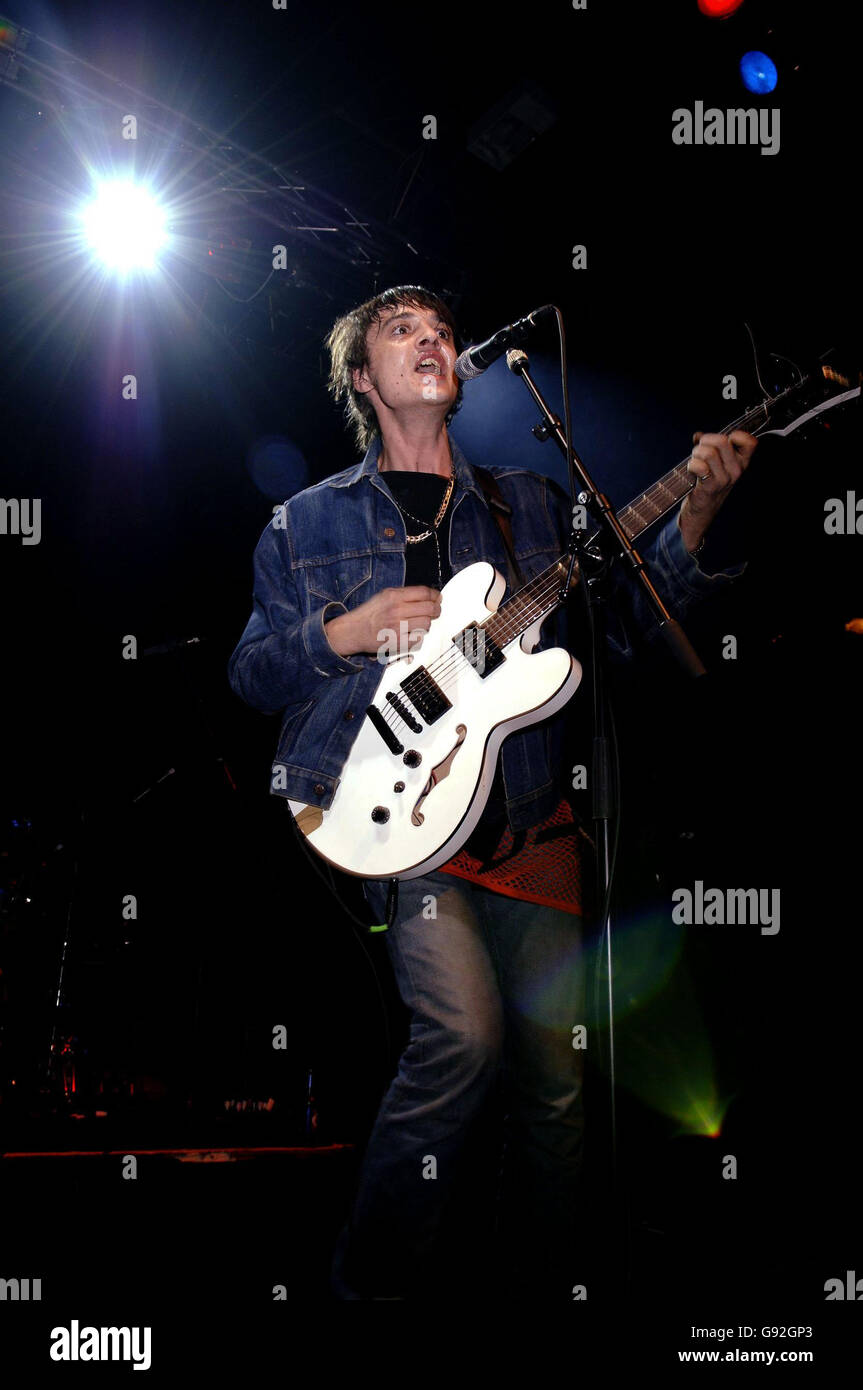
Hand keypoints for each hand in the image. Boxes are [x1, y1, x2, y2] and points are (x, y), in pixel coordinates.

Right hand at [325, 585, 441, 658]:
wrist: (353, 631)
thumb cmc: (369, 613)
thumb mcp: (384, 595)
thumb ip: (405, 594)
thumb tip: (428, 595)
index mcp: (394, 595)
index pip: (424, 593)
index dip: (435, 596)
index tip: (438, 598)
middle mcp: (397, 610)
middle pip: (430, 608)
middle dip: (436, 610)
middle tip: (435, 612)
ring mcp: (398, 627)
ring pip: (426, 624)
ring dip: (426, 624)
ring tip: (418, 623)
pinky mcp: (398, 642)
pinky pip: (419, 639)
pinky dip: (418, 636)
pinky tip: (411, 634)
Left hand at [679, 430, 756, 553]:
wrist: (701, 510)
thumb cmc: (707, 482)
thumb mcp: (715, 462)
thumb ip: (709, 445)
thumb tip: (698, 435)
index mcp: (741, 462)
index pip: (749, 441)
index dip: (733, 435)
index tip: (720, 443)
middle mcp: (737, 470)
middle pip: (721, 441)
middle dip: (705, 442)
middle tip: (699, 451)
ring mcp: (725, 479)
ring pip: (708, 452)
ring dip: (696, 454)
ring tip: (694, 461)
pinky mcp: (711, 486)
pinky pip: (699, 466)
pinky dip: (691, 465)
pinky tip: (691, 471)